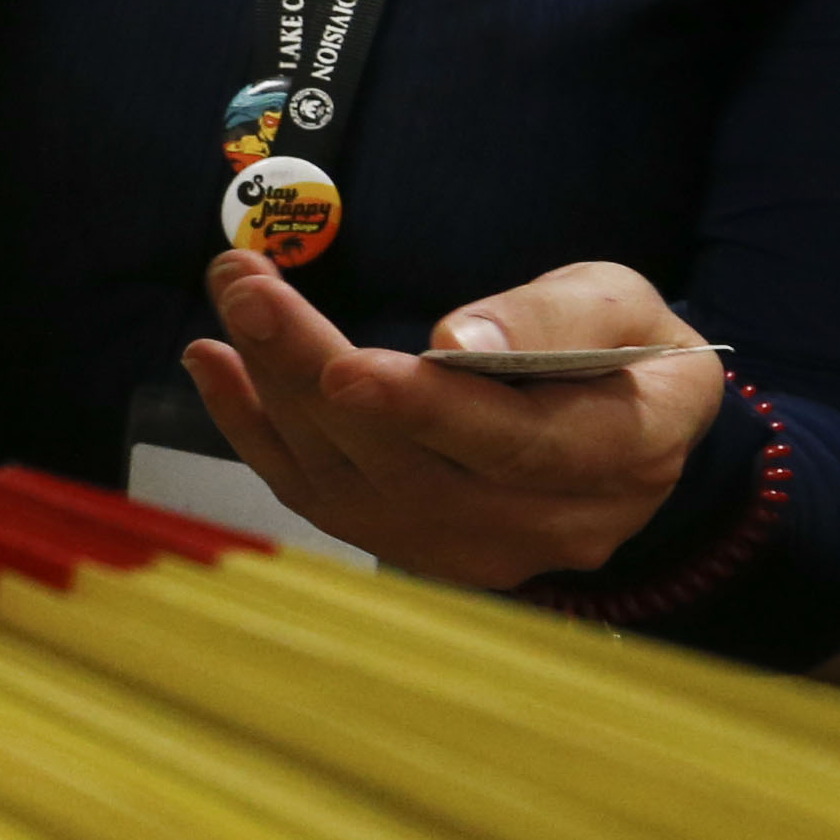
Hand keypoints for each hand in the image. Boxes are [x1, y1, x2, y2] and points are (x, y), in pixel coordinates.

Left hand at [180, 254, 723, 588]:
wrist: (626, 425)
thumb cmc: (626, 349)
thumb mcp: (622, 304)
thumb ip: (555, 319)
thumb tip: (458, 343)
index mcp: (624, 458)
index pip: (518, 447)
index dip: (427, 412)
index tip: (347, 367)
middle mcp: (547, 526)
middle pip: (413, 468)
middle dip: (314, 373)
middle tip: (248, 287)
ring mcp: (474, 551)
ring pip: (354, 485)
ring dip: (274, 390)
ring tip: (235, 295)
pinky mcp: (412, 550)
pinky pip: (320, 499)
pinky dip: (256, 431)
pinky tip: (213, 362)